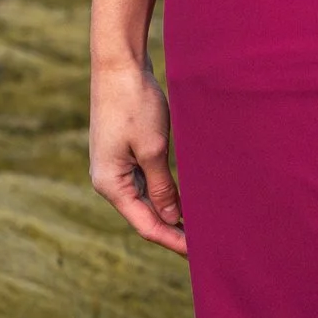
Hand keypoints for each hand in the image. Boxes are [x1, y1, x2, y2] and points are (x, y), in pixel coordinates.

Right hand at [91, 52, 185, 251]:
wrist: (119, 64)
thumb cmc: (135, 104)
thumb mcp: (154, 149)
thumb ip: (163, 187)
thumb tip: (172, 219)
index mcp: (110, 184)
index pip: (146, 224)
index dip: (174, 241)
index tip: (200, 253)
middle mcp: (109, 180)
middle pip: (145, 215)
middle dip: (174, 230)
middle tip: (207, 243)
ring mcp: (115, 166)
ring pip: (147, 199)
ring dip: (172, 211)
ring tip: (202, 224)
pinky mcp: (124, 152)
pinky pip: (146, 181)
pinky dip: (166, 191)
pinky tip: (187, 198)